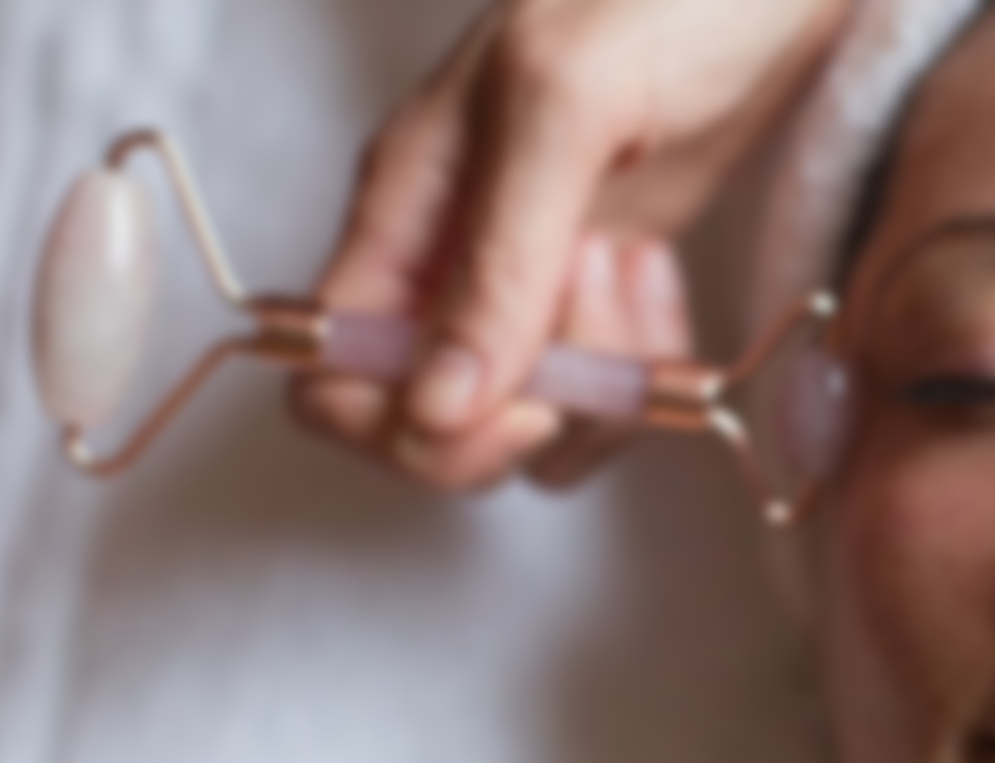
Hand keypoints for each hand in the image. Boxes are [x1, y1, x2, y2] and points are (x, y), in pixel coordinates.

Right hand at [293, 0, 843, 489]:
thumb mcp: (568, 103)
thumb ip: (500, 257)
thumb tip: (437, 404)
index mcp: (403, 210)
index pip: (332, 379)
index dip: (407, 426)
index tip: (515, 399)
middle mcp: (450, 260)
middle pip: (429, 424)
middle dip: (524, 414)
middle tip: (595, 345)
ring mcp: (531, 280)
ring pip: (530, 418)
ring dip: (601, 381)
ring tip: (639, 264)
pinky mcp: (604, 289)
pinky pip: (601, 393)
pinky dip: (645, 365)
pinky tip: (662, 272)